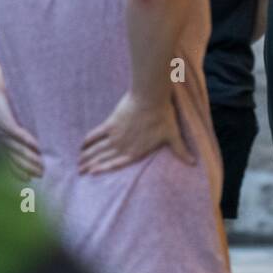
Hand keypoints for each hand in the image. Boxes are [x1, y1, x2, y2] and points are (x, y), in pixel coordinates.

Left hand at [0, 82, 42, 178]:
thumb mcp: (5, 121)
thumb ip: (14, 129)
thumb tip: (26, 136)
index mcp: (1, 141)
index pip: (10, 161)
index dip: (19, 171)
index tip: (30, 179)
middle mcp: (1, 140)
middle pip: (16, 159)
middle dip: (28, 168)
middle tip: (41, 174)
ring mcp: (3, 133)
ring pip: (18, 149)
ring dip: (30, 158)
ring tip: (42, 164)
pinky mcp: (6, 123)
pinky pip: (18, 134)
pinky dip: (27, 140)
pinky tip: (37, 146)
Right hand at [79, 92, 195, 174]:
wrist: (151, 98)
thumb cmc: (164, 117)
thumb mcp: (173, 136)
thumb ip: (181, 151)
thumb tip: (194, 163)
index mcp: (136, 151)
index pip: (117, 164)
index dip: (104, 169)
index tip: (93, 174)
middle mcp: (123, 146)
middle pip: (103, 158)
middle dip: (91, 165)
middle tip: (80, 171)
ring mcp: (115, 135)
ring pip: (97, 148)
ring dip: (87, 156)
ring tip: (78, 163)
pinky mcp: (111, 123)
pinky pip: (96, 134)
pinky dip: (88, 140)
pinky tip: (81, 145)